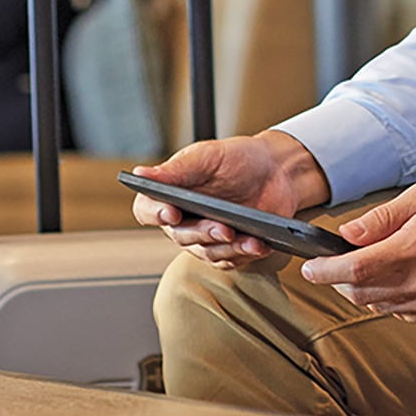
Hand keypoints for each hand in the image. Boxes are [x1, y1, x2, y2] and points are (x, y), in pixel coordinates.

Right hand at [131, 131, 329, 269]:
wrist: (275, 170)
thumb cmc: (237, 158)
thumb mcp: (207, 156)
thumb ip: (176, 168)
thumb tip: (140, 174)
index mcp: (170, 195)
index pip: (147, 210)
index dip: (156, 214)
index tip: (172, 212)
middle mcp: (184, 220)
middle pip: (181, 235)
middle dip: (203, 232)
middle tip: (223, 227)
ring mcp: (207, 237)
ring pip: (207, 252)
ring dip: (227, 247)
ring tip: (248, 238)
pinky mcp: (230, 249)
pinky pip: (232, 260)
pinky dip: (245, 253)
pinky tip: (260, 244)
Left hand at [301, 179, 415, 323]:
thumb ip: (381, 218)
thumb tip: (346, 236)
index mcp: (415, 249)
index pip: (355, 270)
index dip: (325, 272)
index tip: (310, 268)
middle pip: (362, 293)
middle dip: (341, 282)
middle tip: (336, 266)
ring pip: (381, 306)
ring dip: (365, 291)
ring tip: (369, 269)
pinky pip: (404, 314)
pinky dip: (391, 300)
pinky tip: (398, 279)